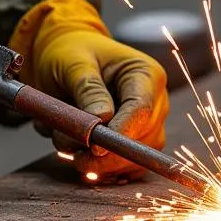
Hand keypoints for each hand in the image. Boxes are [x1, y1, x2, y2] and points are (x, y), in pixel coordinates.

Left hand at [10, 0, 168, 183]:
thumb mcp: (74, 63)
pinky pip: (124, 167)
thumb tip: (103, 118)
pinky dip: (101, 168)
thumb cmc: (72, 52)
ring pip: (134, 159)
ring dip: (101, 163)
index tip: (95, 146)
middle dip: (107, 154)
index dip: (121, 132)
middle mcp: (154, 101)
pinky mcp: (133, 142)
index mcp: (145, 74)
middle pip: (143, 140)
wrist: (67, 56)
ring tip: (67, 143)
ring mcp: (147, 124)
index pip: (142, 110)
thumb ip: (88, 88)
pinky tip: (79, 156)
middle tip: (75, 154)